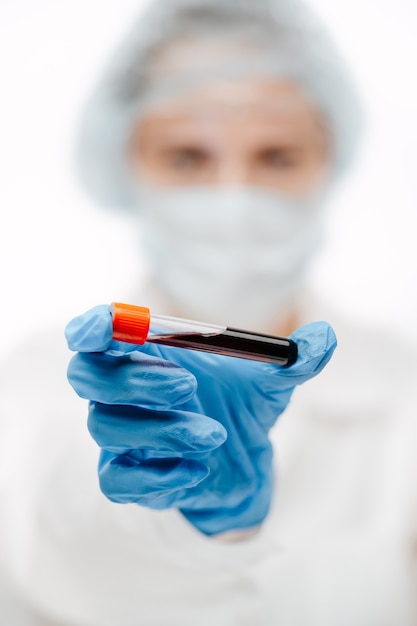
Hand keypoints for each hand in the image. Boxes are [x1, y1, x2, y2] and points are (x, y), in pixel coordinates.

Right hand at [65, 305, 335, 535]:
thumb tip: (326, 336)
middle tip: (188, 385)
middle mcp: (122, 392)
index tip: (110, 325)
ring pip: (107, 427)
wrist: (243, 461)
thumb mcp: (272, 382)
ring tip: (214, 434)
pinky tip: (197, 470)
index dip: (93, 326)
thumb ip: (295, 359)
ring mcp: (122, 436)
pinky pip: (117, 481)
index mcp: (146, 354)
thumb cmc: (241, 406)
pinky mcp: (128, 477)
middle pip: (89, 377)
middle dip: (134, 379)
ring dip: (161, 430)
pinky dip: (157, 476)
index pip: (98, 333)